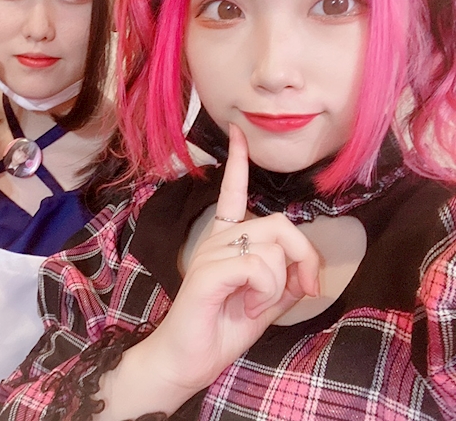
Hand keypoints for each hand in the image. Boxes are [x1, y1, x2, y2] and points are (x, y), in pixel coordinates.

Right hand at [145, 124, 320, 393]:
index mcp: (226, 240)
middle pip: (279, 223)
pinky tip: (247, 304)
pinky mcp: (209, 271)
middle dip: (304, 256)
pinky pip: (257, 266)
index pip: (232, 192)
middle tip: (303, 288)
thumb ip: (286, 279)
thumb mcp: (267, 302)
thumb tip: (305, 268)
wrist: (189, 360)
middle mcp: (217, 238)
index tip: (238, 133)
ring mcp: (210, 252)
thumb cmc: (222, 329)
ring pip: (272, 249)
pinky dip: (265, 291)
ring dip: (278, 285)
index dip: (238, 162)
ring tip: (255, 303)